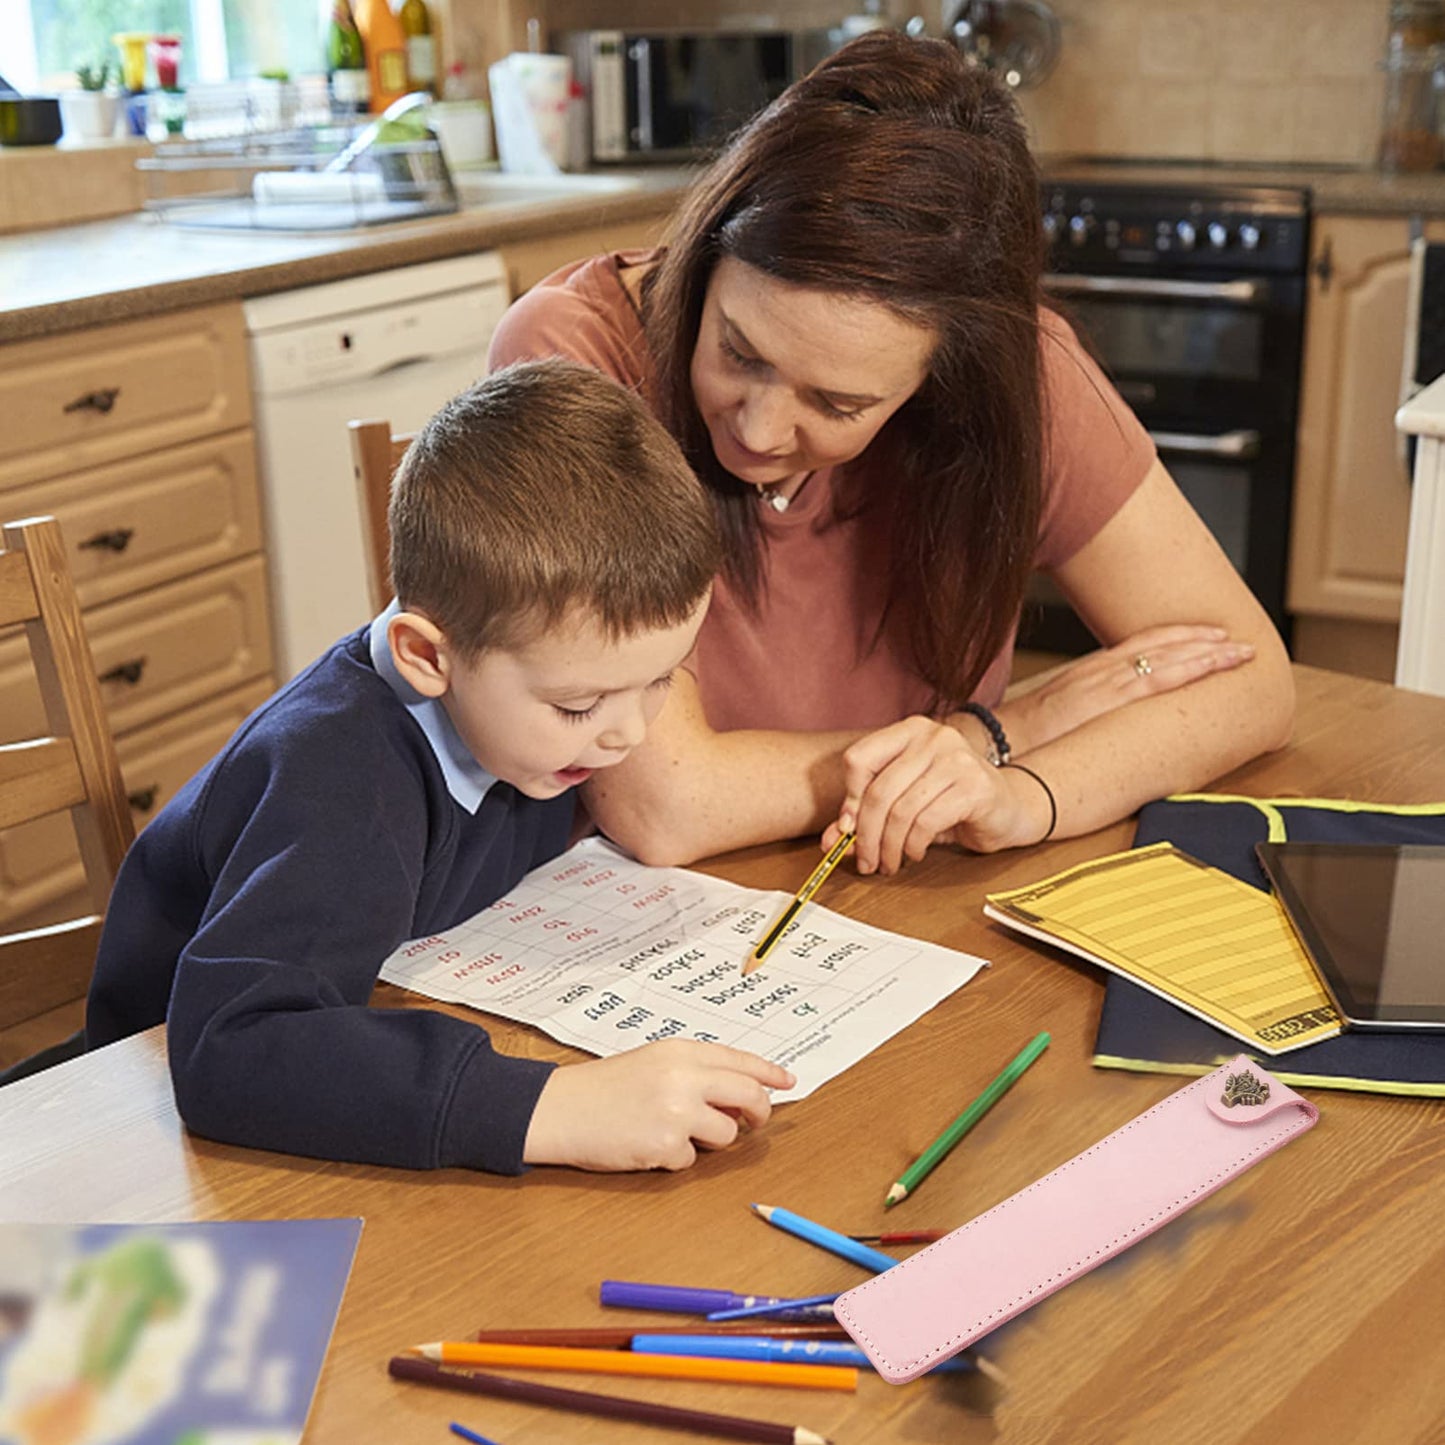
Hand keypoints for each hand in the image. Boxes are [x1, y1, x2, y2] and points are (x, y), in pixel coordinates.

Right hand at [522, 1040, 794, 1171]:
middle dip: (759, 1113)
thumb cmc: (604, 1088)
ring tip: (672, 1131)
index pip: (740, 1060)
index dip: (769, 1073)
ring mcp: (677, 1111)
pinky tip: (647, 1144)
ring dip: (709, 1140)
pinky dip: (675, 1158)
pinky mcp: (666, 1145)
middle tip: (754, 1123)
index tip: (787, 1081)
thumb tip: (738, 1097)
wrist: (561, 1109)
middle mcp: (685, 1076)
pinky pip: (692, 1160)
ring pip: (727, 1134)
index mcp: (681, 1051)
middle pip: (749, 1096)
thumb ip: (695, 1072)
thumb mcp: (652, 1062)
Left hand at [823, 717, 1051, 873]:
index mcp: (909, 731)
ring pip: (900, 810)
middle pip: (878, 790)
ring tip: (890, 862)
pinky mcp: (974, 787)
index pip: (859, 759)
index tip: (848, 828)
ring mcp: (956, 759)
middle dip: (866, 835)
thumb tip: (830, 840)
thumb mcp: (904, 803)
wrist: (1009, 807)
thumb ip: (866, 816)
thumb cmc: (951, 802)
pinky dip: (913, 845)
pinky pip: (926, 822)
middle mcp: (933, 737)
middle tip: (865, 860)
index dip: (849, 799)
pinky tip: (915, 852)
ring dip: (889, 846)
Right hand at [980, 625, 1254, 757]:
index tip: (1204, 636)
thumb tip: (1097, 725)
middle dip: (1200, 638)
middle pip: (1159, 644)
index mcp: (1086, 672)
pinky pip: (1161, 677)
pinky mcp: (1109, 698)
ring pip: (1168, 656)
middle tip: (1235, 639)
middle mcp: (1099, 669)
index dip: (1175, 638)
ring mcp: (1106, 681)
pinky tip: (1216, 664)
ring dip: (1207, 650)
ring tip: (1239, 650)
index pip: (1138, 646)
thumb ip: (1079, 714)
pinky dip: (1193, 667)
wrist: (995, 739)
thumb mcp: (1055, 718)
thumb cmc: (1020, 736)